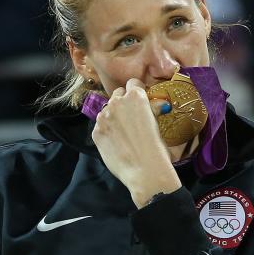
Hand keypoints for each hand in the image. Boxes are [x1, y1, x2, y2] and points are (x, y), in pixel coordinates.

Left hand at [92, 78, 181, 206]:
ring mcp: (103, 117)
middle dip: (123, 102)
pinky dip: (106, 131)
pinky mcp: (96, 132)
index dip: (137, 91)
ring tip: (122, 132)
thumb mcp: (157, 123)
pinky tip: (116, 143)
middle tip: (130, 117)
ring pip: (107, 110)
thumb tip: (152, 107)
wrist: (145, 171)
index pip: (133, 83)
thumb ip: (150, 110)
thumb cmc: (157, 149)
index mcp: (135, 97)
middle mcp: (117, 102)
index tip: (140, 100)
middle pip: (117, 94)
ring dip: (113, 116)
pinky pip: (100, 126)